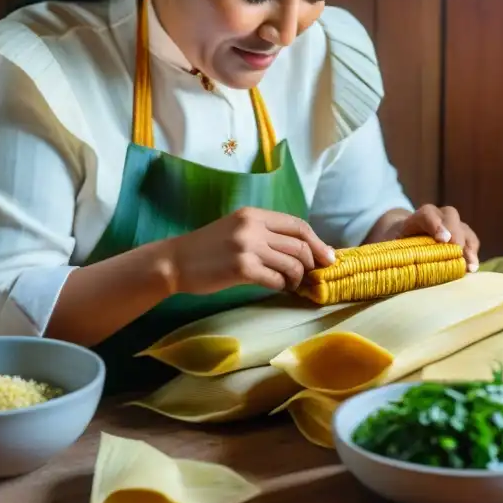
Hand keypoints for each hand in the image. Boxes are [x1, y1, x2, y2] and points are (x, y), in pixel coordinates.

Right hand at [166, 207, 336, 294]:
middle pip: (300, 244)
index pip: (298, 225)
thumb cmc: (208, 248)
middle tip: (311, 276)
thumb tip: (303, 248)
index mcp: (254, 214)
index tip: (327, 257)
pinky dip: (282, 286)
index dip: (317, 242)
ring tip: (290, 284)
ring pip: (292, 263)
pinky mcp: (242, 269)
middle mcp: (253, 227)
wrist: (175, 262)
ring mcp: (248, 247)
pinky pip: (276, 279)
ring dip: (297, 278)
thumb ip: (266, 234)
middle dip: (311, 263)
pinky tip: (277, 287)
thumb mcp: (237, 229)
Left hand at [386, 205, 479, 272]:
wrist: (403, 240)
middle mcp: (436, 217)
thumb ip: (383, 255)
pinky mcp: (461, 237)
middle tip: (457, 251)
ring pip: (463, 228)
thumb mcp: (384, 248)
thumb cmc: (393, 247)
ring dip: (468, 246)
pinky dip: (473, 252)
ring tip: (470, 266)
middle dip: (455, 233)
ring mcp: (450, 226)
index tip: (443, 240)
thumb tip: (373, 270)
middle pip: (449, 216)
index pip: (426, 214)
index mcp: (414, 219)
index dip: (436, 224)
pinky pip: (471, 240)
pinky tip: (472, 268)